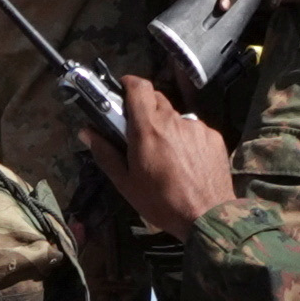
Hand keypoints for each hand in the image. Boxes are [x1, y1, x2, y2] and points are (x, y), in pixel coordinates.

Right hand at [83, 73, 234, 235]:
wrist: (207, 216)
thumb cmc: (161, 203)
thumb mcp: (126, 183)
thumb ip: (105, 153)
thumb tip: (86, 131)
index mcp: (148, 129)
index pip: (139, 87)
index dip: (129, 84)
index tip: (122, 91)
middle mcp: (173, 121)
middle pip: (157, 99)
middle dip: (145, 109)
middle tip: (138, 132)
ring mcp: (196, 127)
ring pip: (176, 116)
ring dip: (166, 126)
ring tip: (165, 154)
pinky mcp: (213, 136)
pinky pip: (194, 129)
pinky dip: (186, 138)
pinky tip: (185, 161)